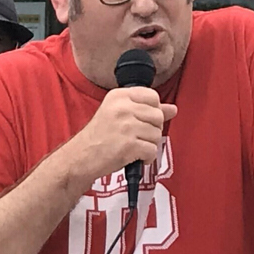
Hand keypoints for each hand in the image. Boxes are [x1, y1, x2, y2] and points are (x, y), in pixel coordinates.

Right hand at [59, 86, 176, 190]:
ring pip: (157, 134)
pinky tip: (135, 158)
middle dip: (152, 130)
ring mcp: (126, 126)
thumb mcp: (119, 115)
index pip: (153, 96)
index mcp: (119, 96)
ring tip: (133, 148)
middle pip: (158, 116)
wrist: (80, 158)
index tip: (140, 121)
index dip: (152, 111)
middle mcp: (122, 108)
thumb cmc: (99, 137)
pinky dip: (147, 158)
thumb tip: (173, 109)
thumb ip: (146, 110)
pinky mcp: (129, 145)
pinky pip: (152, 150)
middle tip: (135, 137)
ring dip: (149, 145)